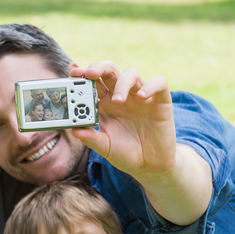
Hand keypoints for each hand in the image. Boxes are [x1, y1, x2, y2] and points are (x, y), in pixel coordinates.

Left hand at [68, 61, 176, 183]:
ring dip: (122, 83)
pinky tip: (142, 97)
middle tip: (90, 73)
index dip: (83, 74)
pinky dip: (150, 86)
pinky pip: (159, 84)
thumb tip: (74, 130)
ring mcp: (140, 97)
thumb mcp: (105, 148)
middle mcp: (122, 96)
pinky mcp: (160, 102)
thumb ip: (91, 138)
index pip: (93, 82)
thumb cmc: (125, 154)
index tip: (74, 73)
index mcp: (105, 104)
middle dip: (99, 67)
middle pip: (110, 71)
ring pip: (131, 74)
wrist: (149, 166)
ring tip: (118, 101)